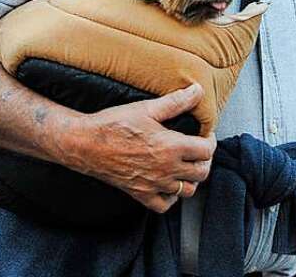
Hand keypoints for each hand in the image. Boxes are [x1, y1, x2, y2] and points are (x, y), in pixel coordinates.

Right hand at [65, 83, 215, 213]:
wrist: (85, 144)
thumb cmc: (114, 124)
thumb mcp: (147, 108)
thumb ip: (176, 102)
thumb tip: (198, 90)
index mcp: (171, 147)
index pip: (207, 150)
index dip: (210, 140)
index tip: (205, 134)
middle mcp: (165, 169)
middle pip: (202, 172)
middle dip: (205, 160)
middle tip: (199, 149)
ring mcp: (153, 184)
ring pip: (187, 191)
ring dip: (191, 179)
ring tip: (187, 165)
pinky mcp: (139, 194)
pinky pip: (164, 205)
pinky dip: (171, 197)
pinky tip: (168, 183)